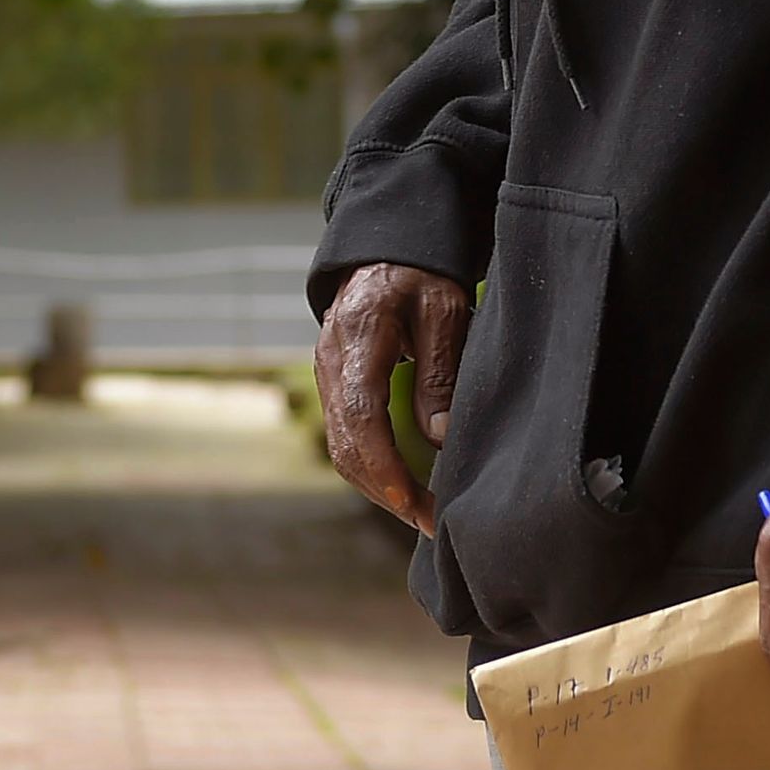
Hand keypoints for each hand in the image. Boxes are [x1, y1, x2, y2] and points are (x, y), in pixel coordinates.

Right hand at [314, 261, 469, 534]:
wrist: (384, 247)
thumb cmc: (420, 273)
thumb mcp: (443, 308)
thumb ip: (439, 369)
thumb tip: (439, 436)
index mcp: (358, 335)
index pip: (361, 413)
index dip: (385, 465)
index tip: (413, 501)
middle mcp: (331, 359)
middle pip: (345, 441)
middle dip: (384, 488)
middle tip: (427, 521)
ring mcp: (326, 372)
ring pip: (340, 444)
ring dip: (376, 484)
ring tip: (419, 511)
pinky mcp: (333, 382)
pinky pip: (344, 433)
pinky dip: (370, 464)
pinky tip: (401, 482)